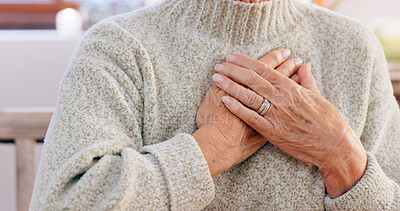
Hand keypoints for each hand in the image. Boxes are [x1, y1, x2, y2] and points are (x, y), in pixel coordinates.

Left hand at [212, 53, 366, 197]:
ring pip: (249, 96)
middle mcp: (281, 98)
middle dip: (233, 70)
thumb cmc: (327, 120)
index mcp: (291, 88)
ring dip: (230, 85)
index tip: (232, 57)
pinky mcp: (272, 132)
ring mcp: (276, 115)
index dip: (245, 62)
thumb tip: (304, 64)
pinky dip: (237, 108)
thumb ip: (307, 79)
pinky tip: (224, 101)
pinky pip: (251, 118)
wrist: (334, 145)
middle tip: (219, 65)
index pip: (264, 69)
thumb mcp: (318, 96)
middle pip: (252, 79)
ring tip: (216, 78)